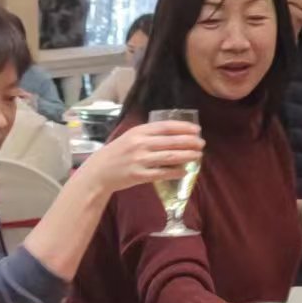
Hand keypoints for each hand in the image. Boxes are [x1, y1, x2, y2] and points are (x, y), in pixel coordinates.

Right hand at [79, 119, 205, 196]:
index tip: (197, 129)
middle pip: (171, 142)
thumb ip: (149, 134)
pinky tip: (185, 170)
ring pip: (170, 157)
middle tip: (202, 143)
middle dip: (190, 142)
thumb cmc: (117, 152)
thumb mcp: (130, 136)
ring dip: (187, 155)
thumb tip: (174, 133)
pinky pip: (162, 173)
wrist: (100, 171)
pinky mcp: (140, 175)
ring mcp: (140, 160)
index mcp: (139, 131)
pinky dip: (176, 171)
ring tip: (198, 155)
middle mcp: (140, 144)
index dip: (184, 127)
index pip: (166, 127)